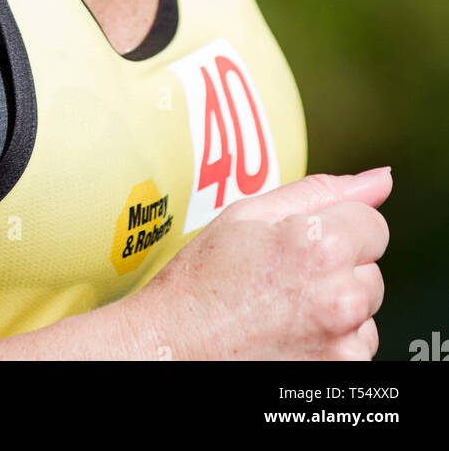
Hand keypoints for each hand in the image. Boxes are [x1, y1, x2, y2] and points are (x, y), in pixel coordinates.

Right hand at [126, 167, 391, 359]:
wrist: (174, 348)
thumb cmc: (202, 281)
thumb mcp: (249, 214)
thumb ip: (321, 192)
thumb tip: (380, 179)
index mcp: (321, 245)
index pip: (373, 224)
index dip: (335, 227)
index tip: (302, 241)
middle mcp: (340, 297)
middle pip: (371, 269)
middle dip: (338, 268)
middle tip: (282, 277)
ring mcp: (343, 343)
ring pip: (365, 311)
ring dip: (337, 307)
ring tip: (282, 309)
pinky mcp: (339, 374)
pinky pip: (354, 347)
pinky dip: (332, 341)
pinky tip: (289, 335)